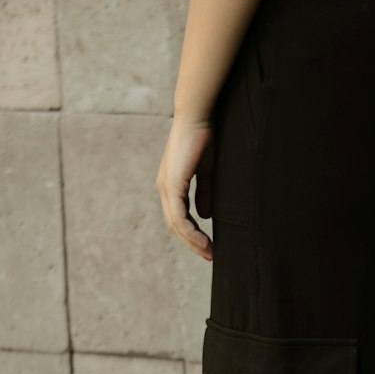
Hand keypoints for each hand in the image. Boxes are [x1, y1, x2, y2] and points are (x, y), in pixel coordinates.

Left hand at [156, 117, 215, 260]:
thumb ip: (204, 193)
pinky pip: (180, 216)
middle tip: (209, 255)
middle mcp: (164, 188)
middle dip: (192, 243)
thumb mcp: (205, 171)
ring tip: (209, 251)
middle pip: (175, 226)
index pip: (178, 217)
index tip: (208, 245)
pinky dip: (191, 230)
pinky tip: (203, 238)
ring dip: (192, 241)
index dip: (192, 234)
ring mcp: (166, 187)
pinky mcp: (172, 185)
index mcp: (170, 185)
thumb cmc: (202, 139)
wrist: (196, 118)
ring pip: (176, 224)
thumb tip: (205, 215)